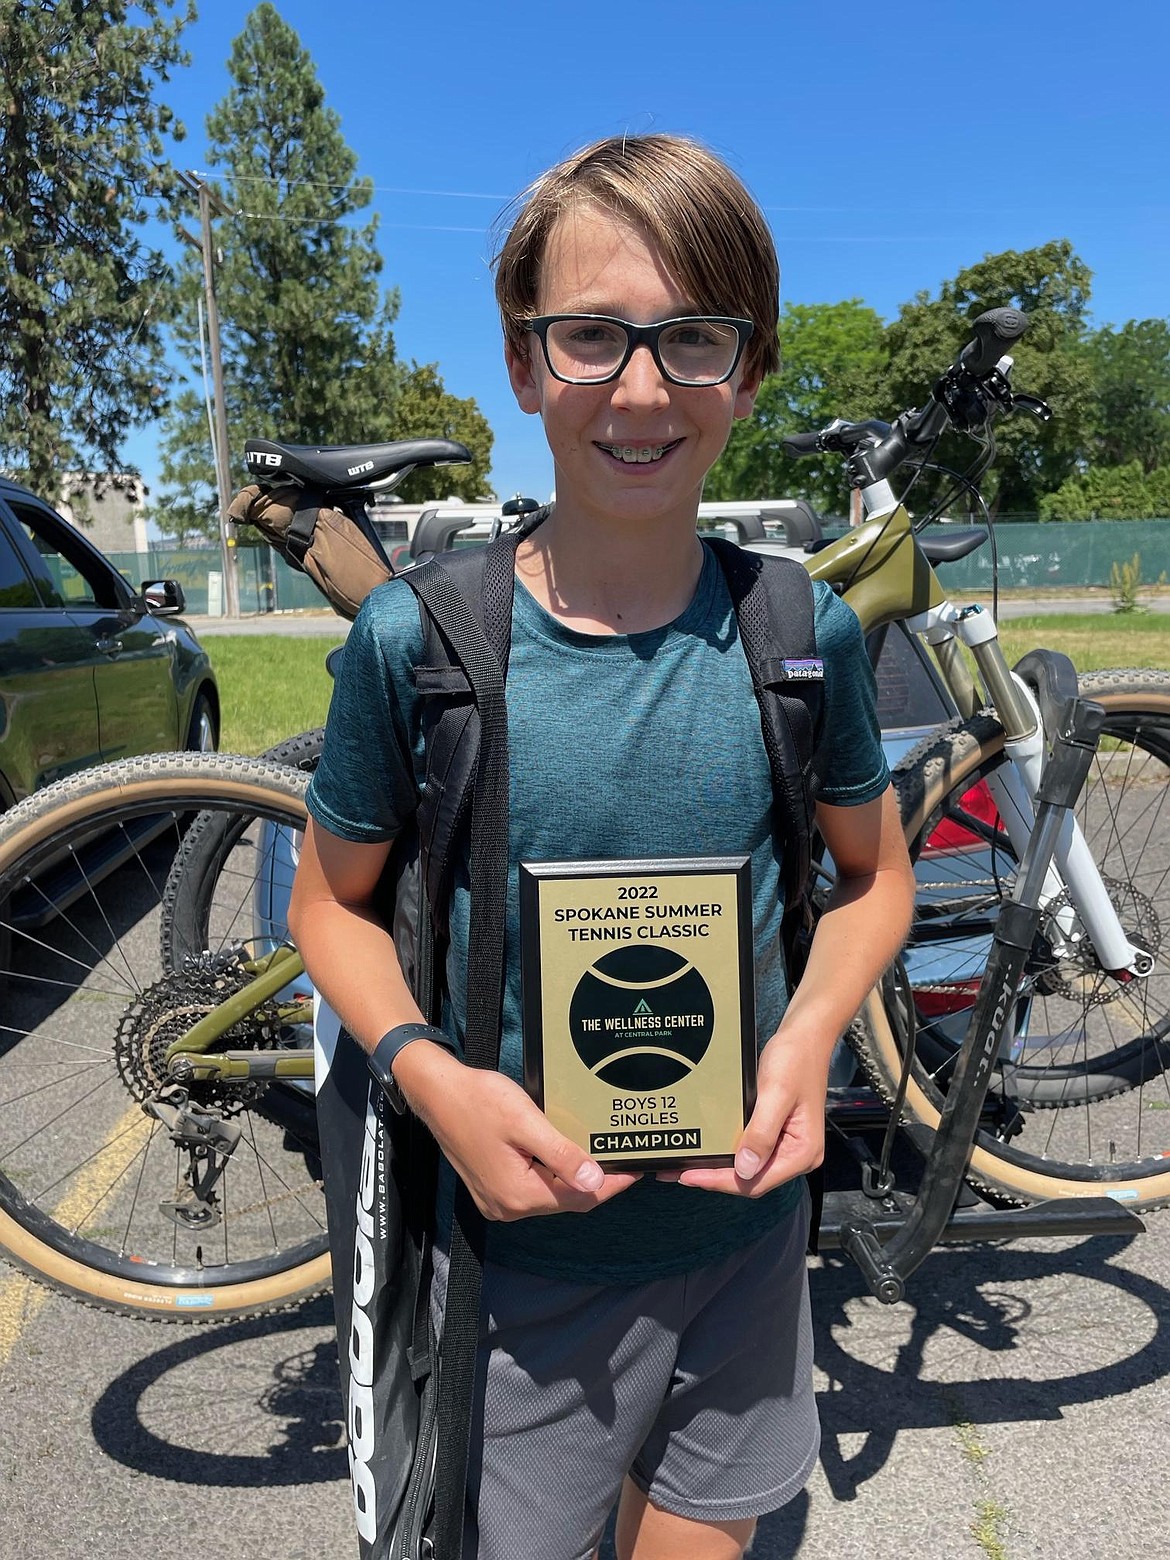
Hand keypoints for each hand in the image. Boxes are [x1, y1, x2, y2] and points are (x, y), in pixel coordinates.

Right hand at [408, 1054, 640, 1220]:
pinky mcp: (491, 1189)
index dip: (611, 1185)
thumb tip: (596, 1181)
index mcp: (519, 1195)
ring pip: (550, 1196)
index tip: (636, 1170)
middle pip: (566, 1200)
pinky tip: (565, 1156)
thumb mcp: (527, 1123)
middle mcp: (508, 1207)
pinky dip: (552, 1176)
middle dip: (595, 1182)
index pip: (580, 1198)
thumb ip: (562, 1155)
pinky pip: (533, 1189)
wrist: (437, 1093)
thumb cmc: (480, 1100)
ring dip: (573, 1178)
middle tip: (622, 1158)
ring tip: (599, 1154)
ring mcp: (497, 1201)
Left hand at [658, 1028, 827, 1196]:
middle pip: (751, 1179)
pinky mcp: (776, 1134)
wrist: (806, 1036)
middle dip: (715, 1177)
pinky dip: (728, 1153)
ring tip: (687, 1166)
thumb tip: (745, 1169)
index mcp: (803, 1152)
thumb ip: (761, 1134)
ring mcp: (786, 1145)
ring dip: (719, 1168)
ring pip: (748, 1168)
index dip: (721, 1181)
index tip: (690, 1176)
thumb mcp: (775, 1094)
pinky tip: (709, 1150)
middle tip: (680, 1172)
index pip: (757, 1181)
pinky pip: (750, 1151)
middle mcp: (797, 1155)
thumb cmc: (796, 1059)